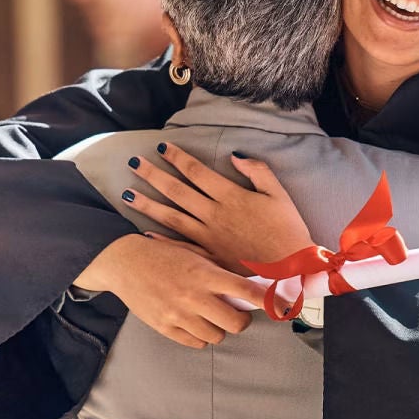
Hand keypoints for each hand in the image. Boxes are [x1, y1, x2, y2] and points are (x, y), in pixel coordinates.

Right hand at [75, 233, 262, 348]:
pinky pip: (195, 343)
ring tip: (211, 316)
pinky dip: (200, 336)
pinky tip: (195, 322)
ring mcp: (179, 315)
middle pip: (236, 323)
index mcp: (204, 273)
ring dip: (219, 328)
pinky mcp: (165, 328)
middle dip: (241, 320)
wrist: (124, 262)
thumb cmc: (163, 254)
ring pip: (216, 336)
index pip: (245, 291)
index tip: (280, 306)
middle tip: (236, 313)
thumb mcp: (194, 253)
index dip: (266, 301)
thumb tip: (248, 286)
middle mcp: (194, 296)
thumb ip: (219, 270)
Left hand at [122, 143, 314, 270]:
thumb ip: (258, 172)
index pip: (196, 172)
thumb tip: (236, 155)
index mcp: (230, 197)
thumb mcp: (279, 195)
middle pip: (177, 191)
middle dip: (153, 175)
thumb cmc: (288, 231)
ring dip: (148, 205)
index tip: (160, 147)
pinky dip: (161, 240)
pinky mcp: (208, 258)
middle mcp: (213, 215)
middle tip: (133, 162)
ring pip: (171, 217)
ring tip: (126, 194)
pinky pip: (180, 247)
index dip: (177, 157)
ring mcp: (208, 238)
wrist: (292, 271)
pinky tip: (144, 233)